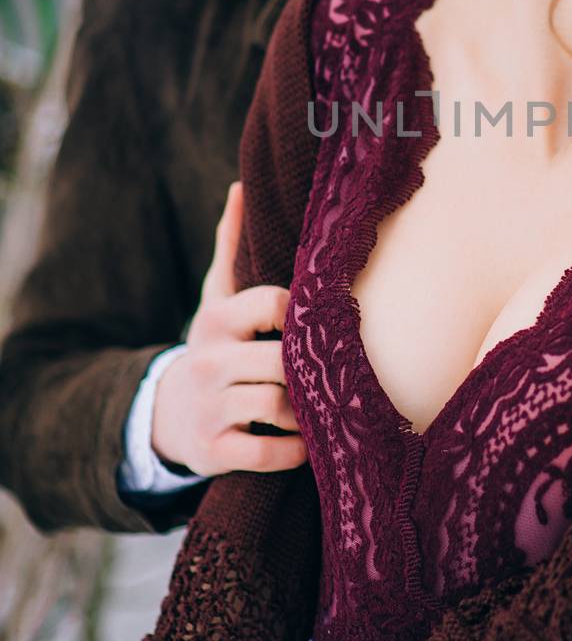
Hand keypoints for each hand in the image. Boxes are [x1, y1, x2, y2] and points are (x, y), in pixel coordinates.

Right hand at [151, 181, 307, 475]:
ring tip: (324, 406)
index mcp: (217, 319)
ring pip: (277, 407)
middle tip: (338, 371)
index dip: (304, 313)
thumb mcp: (215, 297)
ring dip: (308, 412)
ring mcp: (210, 408)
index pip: (273, 303)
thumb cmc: (212, 347)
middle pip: (281, 361)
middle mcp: (209, 361)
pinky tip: (305, 442)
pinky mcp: (212, 450)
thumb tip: (241, 186)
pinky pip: (267, 454)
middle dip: (311, 370)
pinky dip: (295, 452)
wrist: (164, 414)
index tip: (322, 323)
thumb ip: (230, 245)